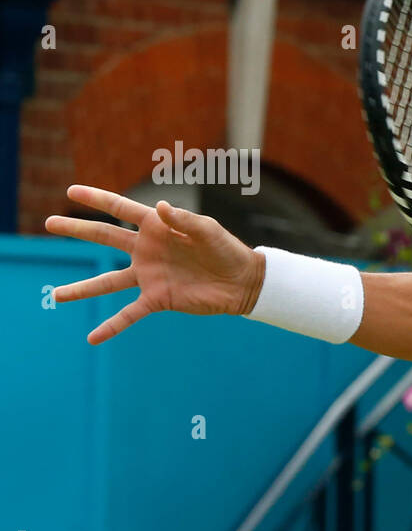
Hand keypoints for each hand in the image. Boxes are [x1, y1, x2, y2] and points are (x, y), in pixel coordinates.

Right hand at [44, 186, 265, 344]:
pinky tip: (92, 339)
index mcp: (157, 227)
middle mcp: (146, 251)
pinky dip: (111, 326)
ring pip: (107, 282)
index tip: (71, 191)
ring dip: (82, 288)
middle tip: (49, 223)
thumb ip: (183, 219)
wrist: (242, 281)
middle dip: (77, 230)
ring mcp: (149, 276)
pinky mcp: (157, 299)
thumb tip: (160, 207)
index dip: (97, 199)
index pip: (121, 210)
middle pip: (104, 238)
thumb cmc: (226, 250)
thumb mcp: (207, 230)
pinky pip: (129, 314)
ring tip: (56, 295)